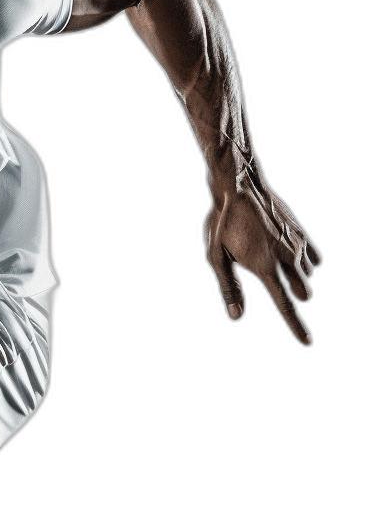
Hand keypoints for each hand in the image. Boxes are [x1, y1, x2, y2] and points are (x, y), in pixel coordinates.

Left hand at [205, 173, 320, 345]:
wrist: (239, 187)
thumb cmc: (222, 224)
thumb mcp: (217, 258)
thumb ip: (230, 288)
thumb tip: (237, 316)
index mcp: (266, 268)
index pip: (285, 305)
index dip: (295, 326)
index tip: (306, 342)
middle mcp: (288, 259)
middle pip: (303, 292)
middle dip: (292, 294)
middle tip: (267, 275)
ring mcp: (298, 245)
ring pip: (307, 275)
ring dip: (294, 276)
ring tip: (265, 255)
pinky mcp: (301, 233)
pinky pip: (312, 258)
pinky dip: (303, 261)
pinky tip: (287, 254)